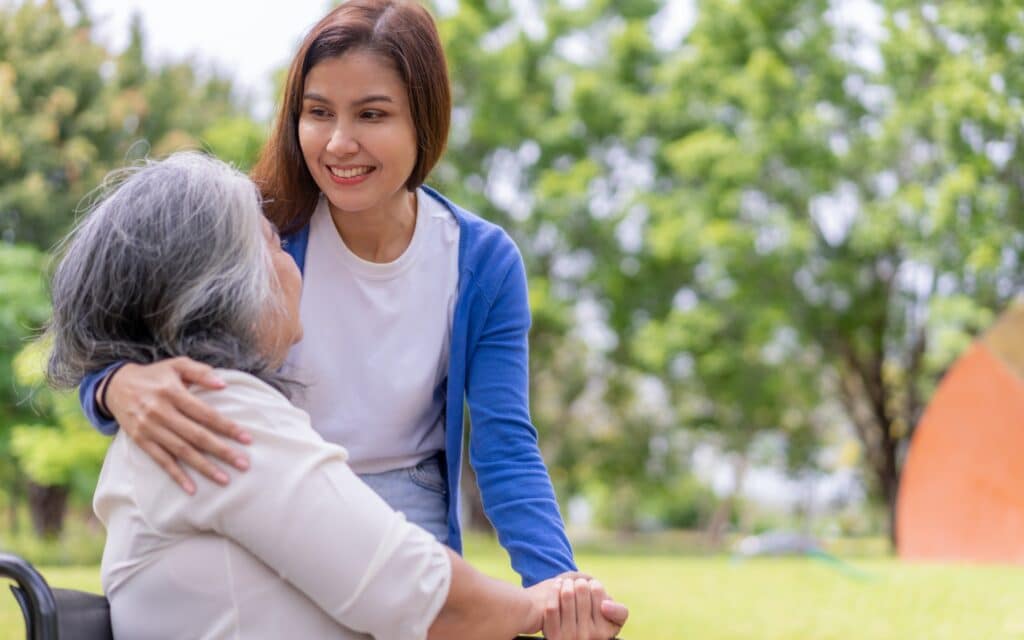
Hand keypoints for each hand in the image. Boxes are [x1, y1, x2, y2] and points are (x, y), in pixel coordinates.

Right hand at [104, 357, 250, 493]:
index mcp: (173, 392)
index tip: (247, 439)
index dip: (227, 427)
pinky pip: (161, 460)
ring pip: (181, 451)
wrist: (116, 386)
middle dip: (221, 451)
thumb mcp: (177, 365)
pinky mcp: (141, 440)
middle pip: (196, 435)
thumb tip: (224, 385)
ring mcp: (150, 428)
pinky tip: (191, 488)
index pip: (205, 413)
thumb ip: (200, 372)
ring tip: (224, 479)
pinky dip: (176, 475)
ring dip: (204, 467)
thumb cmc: (155, 375)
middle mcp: (161, 412)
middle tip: (243, 464)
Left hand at [542, 578, 627, 639]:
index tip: (592, 584)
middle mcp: (590, 635)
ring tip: (567, 582)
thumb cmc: (597, 626)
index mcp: (606, 630)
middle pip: (582, 590)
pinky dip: (554, 591)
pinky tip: (556, 586)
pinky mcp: (554, 636)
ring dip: (566, 583)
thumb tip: (604, 605)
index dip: (594, 584)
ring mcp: (571, 636)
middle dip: (579, 582)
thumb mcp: (614, 622)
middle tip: (578, 583)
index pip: (598, 592)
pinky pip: (552, 607)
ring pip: (567, 595)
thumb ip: (619, 611)